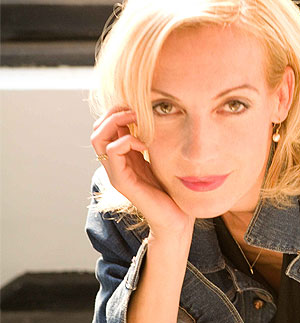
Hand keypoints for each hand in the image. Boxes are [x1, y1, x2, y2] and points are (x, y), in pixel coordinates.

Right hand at [90, 106, 194, 238]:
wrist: (178, 217)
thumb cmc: (174, 187)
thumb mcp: (164, 156)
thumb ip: (156, 140)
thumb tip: (157, 116)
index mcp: (125, 155)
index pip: (106, 126)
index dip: (118, 110)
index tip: (138, 104)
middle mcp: (116, 163)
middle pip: (98, 129)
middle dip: (114, 112)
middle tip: (135, 108)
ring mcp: (116, 172)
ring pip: (98, 138)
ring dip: (116, 122)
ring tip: (136, 119)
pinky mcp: (122, 182)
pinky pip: (112, 153)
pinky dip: (125, 141)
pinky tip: (143, 144)